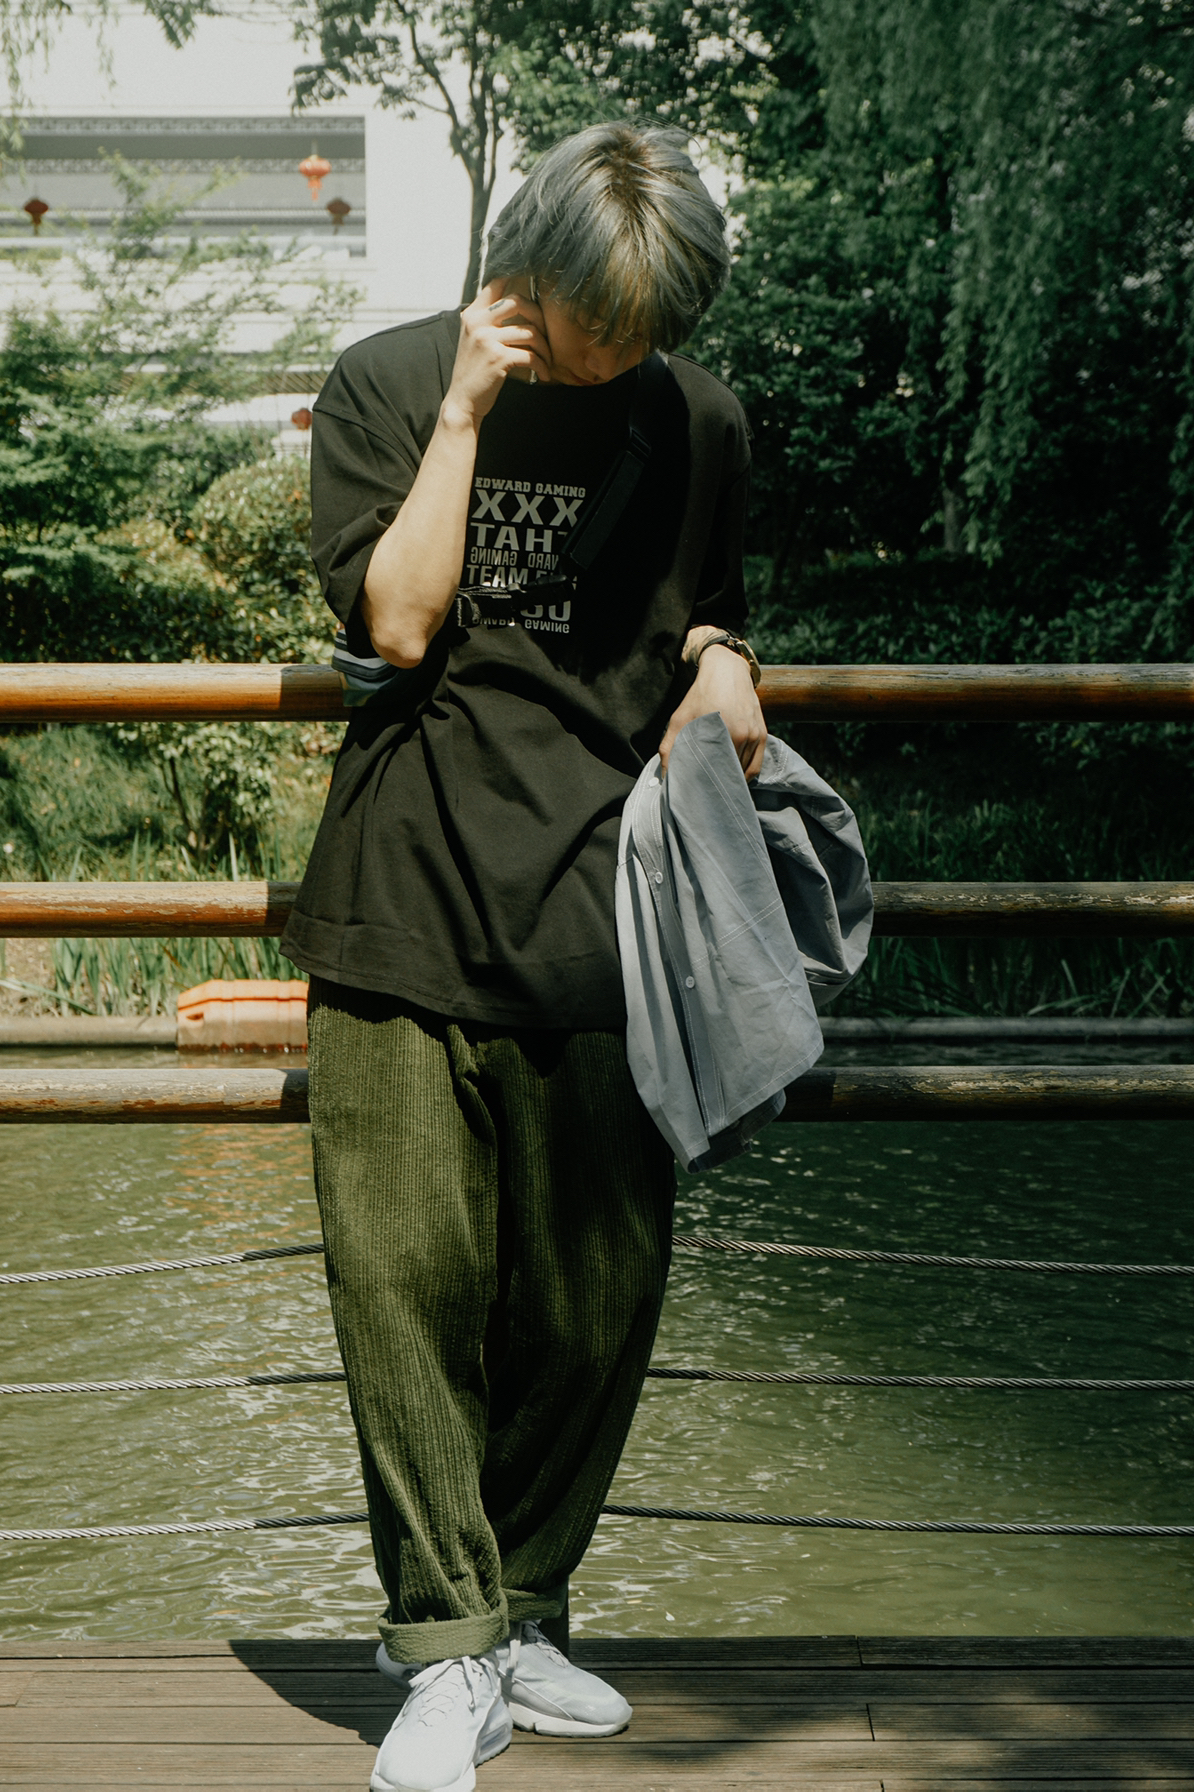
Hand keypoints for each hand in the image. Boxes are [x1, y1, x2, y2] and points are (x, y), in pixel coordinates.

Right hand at [443, 278, 551, 430]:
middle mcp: (477, 322)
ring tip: (547, 361)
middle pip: (518, 301)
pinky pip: (530, 355)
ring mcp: (486, 339)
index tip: (532, 284)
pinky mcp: (498, 358)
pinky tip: (543, 375)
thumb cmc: (474, 373)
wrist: (462, 402)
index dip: (515, 277)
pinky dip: (541, 366)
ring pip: (529, 332)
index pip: (495, 284)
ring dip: (544, 349)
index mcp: (471, 315)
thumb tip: (516, 304)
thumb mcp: (474, 340)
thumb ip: (489, 321)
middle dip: (539, 316)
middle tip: (545, 334)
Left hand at [659, 644, 767, 778]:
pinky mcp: (762, 734)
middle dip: (718, 782)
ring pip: (744, 771)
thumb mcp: (679, 719)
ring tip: (719, 785)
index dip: (706, 784)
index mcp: (722, 734)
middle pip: (730, 773)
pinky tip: (734, 778)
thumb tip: (665, 777)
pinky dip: (745, 775)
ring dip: (732, 779)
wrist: (726, 671)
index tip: (698, 790)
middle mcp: (742, 736)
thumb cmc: (700, 696)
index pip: (715, 773)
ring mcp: (754, 736)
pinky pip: (756, 766)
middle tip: (707, 790)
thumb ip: (669, 748)